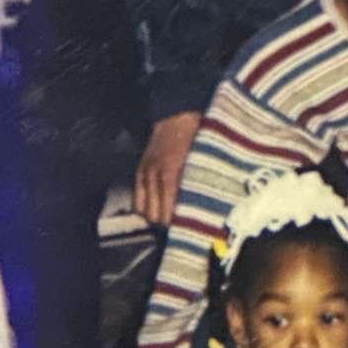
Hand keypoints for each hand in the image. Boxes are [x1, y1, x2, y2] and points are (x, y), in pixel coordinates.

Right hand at [132, 111, 199, 226]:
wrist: (178, 115)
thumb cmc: (198, 136)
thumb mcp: (205, 159)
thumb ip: (202, 183)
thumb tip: (209, 207)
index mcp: (172, 174)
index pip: (169, 211)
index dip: (177, 225)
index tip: (189, 232)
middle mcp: (155, 176)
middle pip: (155, 215)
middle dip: (166, 225)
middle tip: (180, 230)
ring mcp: (146, 173)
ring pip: (144, 210)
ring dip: (154, 218)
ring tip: (167, 223)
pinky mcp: (141, 170)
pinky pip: (137, 197)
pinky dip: (144, 208)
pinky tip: (154, 213)